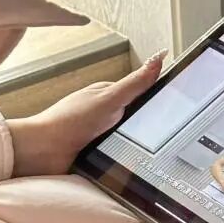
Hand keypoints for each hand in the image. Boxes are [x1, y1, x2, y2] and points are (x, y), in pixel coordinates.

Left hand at [8, 50, 167, 176]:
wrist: (43, 152)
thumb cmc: (70, 121)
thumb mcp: (108, 99)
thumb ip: (135, 83)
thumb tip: (159, 58)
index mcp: (108, 94)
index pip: (142, 92)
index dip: (160, 97)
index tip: (180, 103)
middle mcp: (105, 113)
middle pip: (138, 117)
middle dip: (150, 126)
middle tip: (171, 134)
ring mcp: (101, 134)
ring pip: (130, 138)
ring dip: (138, 145)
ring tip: (157, 153)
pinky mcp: (97, 154)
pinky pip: (119, 155)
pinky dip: (126, 159)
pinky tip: (136, 165)